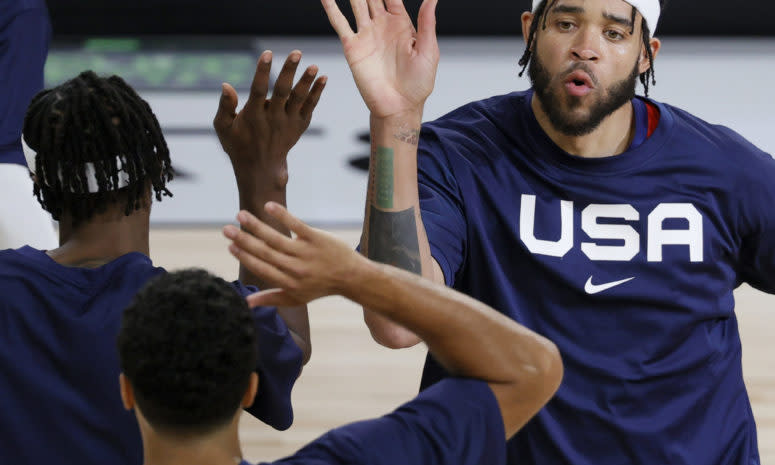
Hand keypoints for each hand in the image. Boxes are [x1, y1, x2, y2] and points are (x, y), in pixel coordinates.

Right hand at [213, 50, 326, 186]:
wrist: (261, 168)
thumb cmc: (238, 144)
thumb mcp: (224, 127)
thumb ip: (225, 106)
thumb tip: (225, 84)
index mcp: (253, 116)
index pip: (258, 89)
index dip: (262, 71)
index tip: (267, 53)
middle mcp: (273, 118)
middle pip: (282, 91)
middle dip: (289, 71)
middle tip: (296, 53)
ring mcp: (288, 122)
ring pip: (299, 99)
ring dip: (307, 82)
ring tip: (314, 66)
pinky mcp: (299, 126)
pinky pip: (309, 107)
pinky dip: (317, 93)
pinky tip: (323, 78)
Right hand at [223, 203, 365, 306]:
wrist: (351, 277)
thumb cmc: (320, 287)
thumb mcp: (296, 298)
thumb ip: (271, 298)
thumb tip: (246, 302)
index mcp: (288, 283)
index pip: (261, 268)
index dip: (244, 257)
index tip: (230, 246)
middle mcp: (295, 269)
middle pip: (264, 252)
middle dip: (244, 240)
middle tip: (226, 229)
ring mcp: (306, 253)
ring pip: (276, 238)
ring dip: (256, 225)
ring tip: (241, 214)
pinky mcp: (316, 238)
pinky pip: (296, 225)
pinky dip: (282, 215)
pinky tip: (268, 206)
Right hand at [321, 0, 438, 118]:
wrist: (399, 107)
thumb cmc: (419, 84)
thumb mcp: (428, 50)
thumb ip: (427, 21)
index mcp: (401, 23)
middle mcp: (381, 25)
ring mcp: (366, 35)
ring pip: (355, 2)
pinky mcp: (352, 47)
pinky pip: (340, 23)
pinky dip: (331, 7)